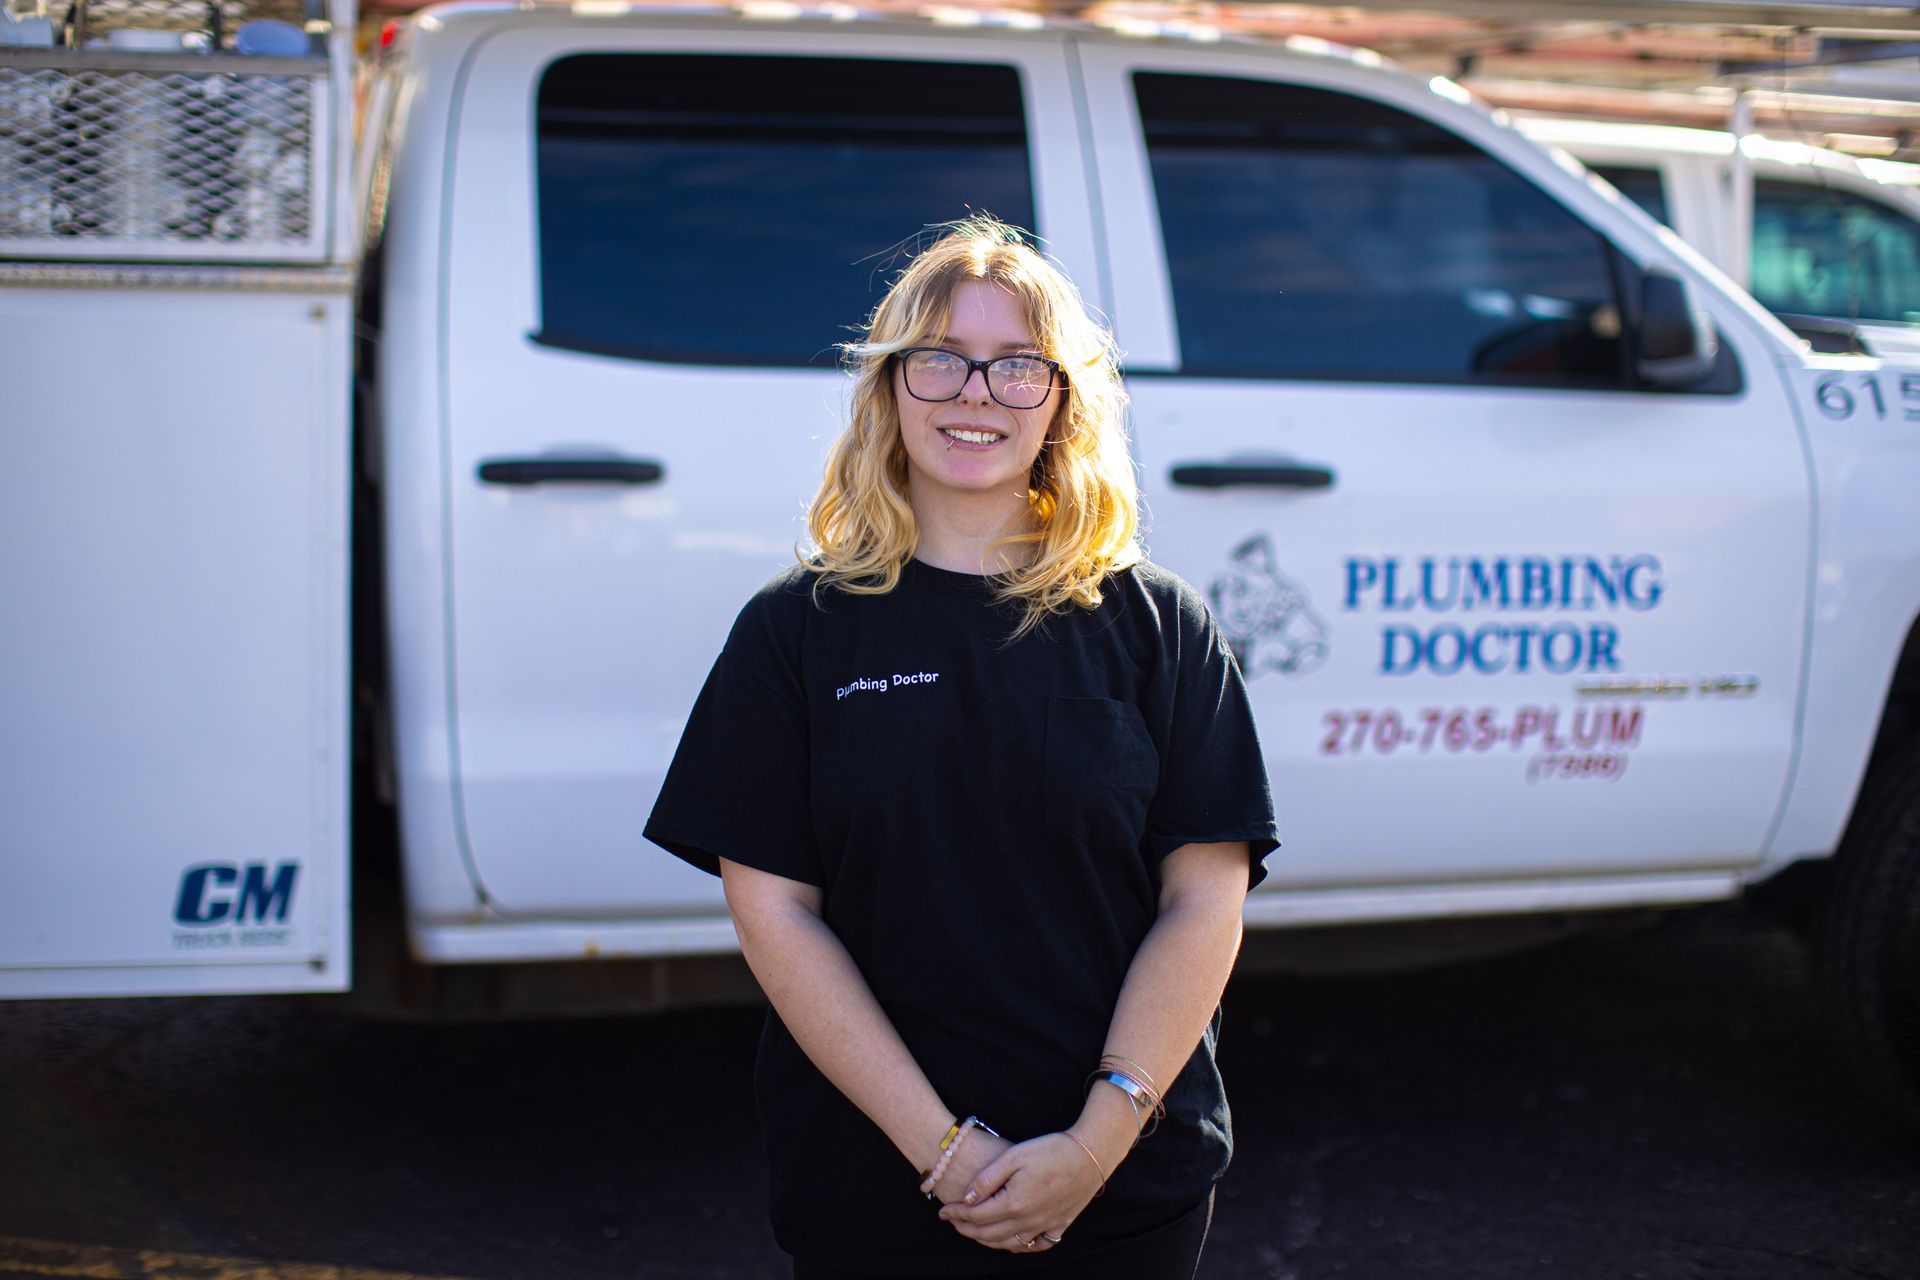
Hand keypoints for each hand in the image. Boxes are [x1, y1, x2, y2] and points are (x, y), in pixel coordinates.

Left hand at [935, 1132, 1100, 1252]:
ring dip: (986, 1240)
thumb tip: (967, 1198)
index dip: (956, 1214)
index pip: (976, 1216)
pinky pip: (1034, 1246)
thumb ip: (988, 1179)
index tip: (943, 1210)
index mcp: (1014, 1203)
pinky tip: (1010, 1240)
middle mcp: (1028, 1221)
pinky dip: (1018, 1246)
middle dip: (965, 1229)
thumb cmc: (1051, 1150)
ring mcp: (1044, 1227)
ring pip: (1009, 1244)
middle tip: (952, 1221)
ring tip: (973, 1230)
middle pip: (988, 1234)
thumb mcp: (1014, 1156)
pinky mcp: (1059, 1226)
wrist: (1090, 1155)